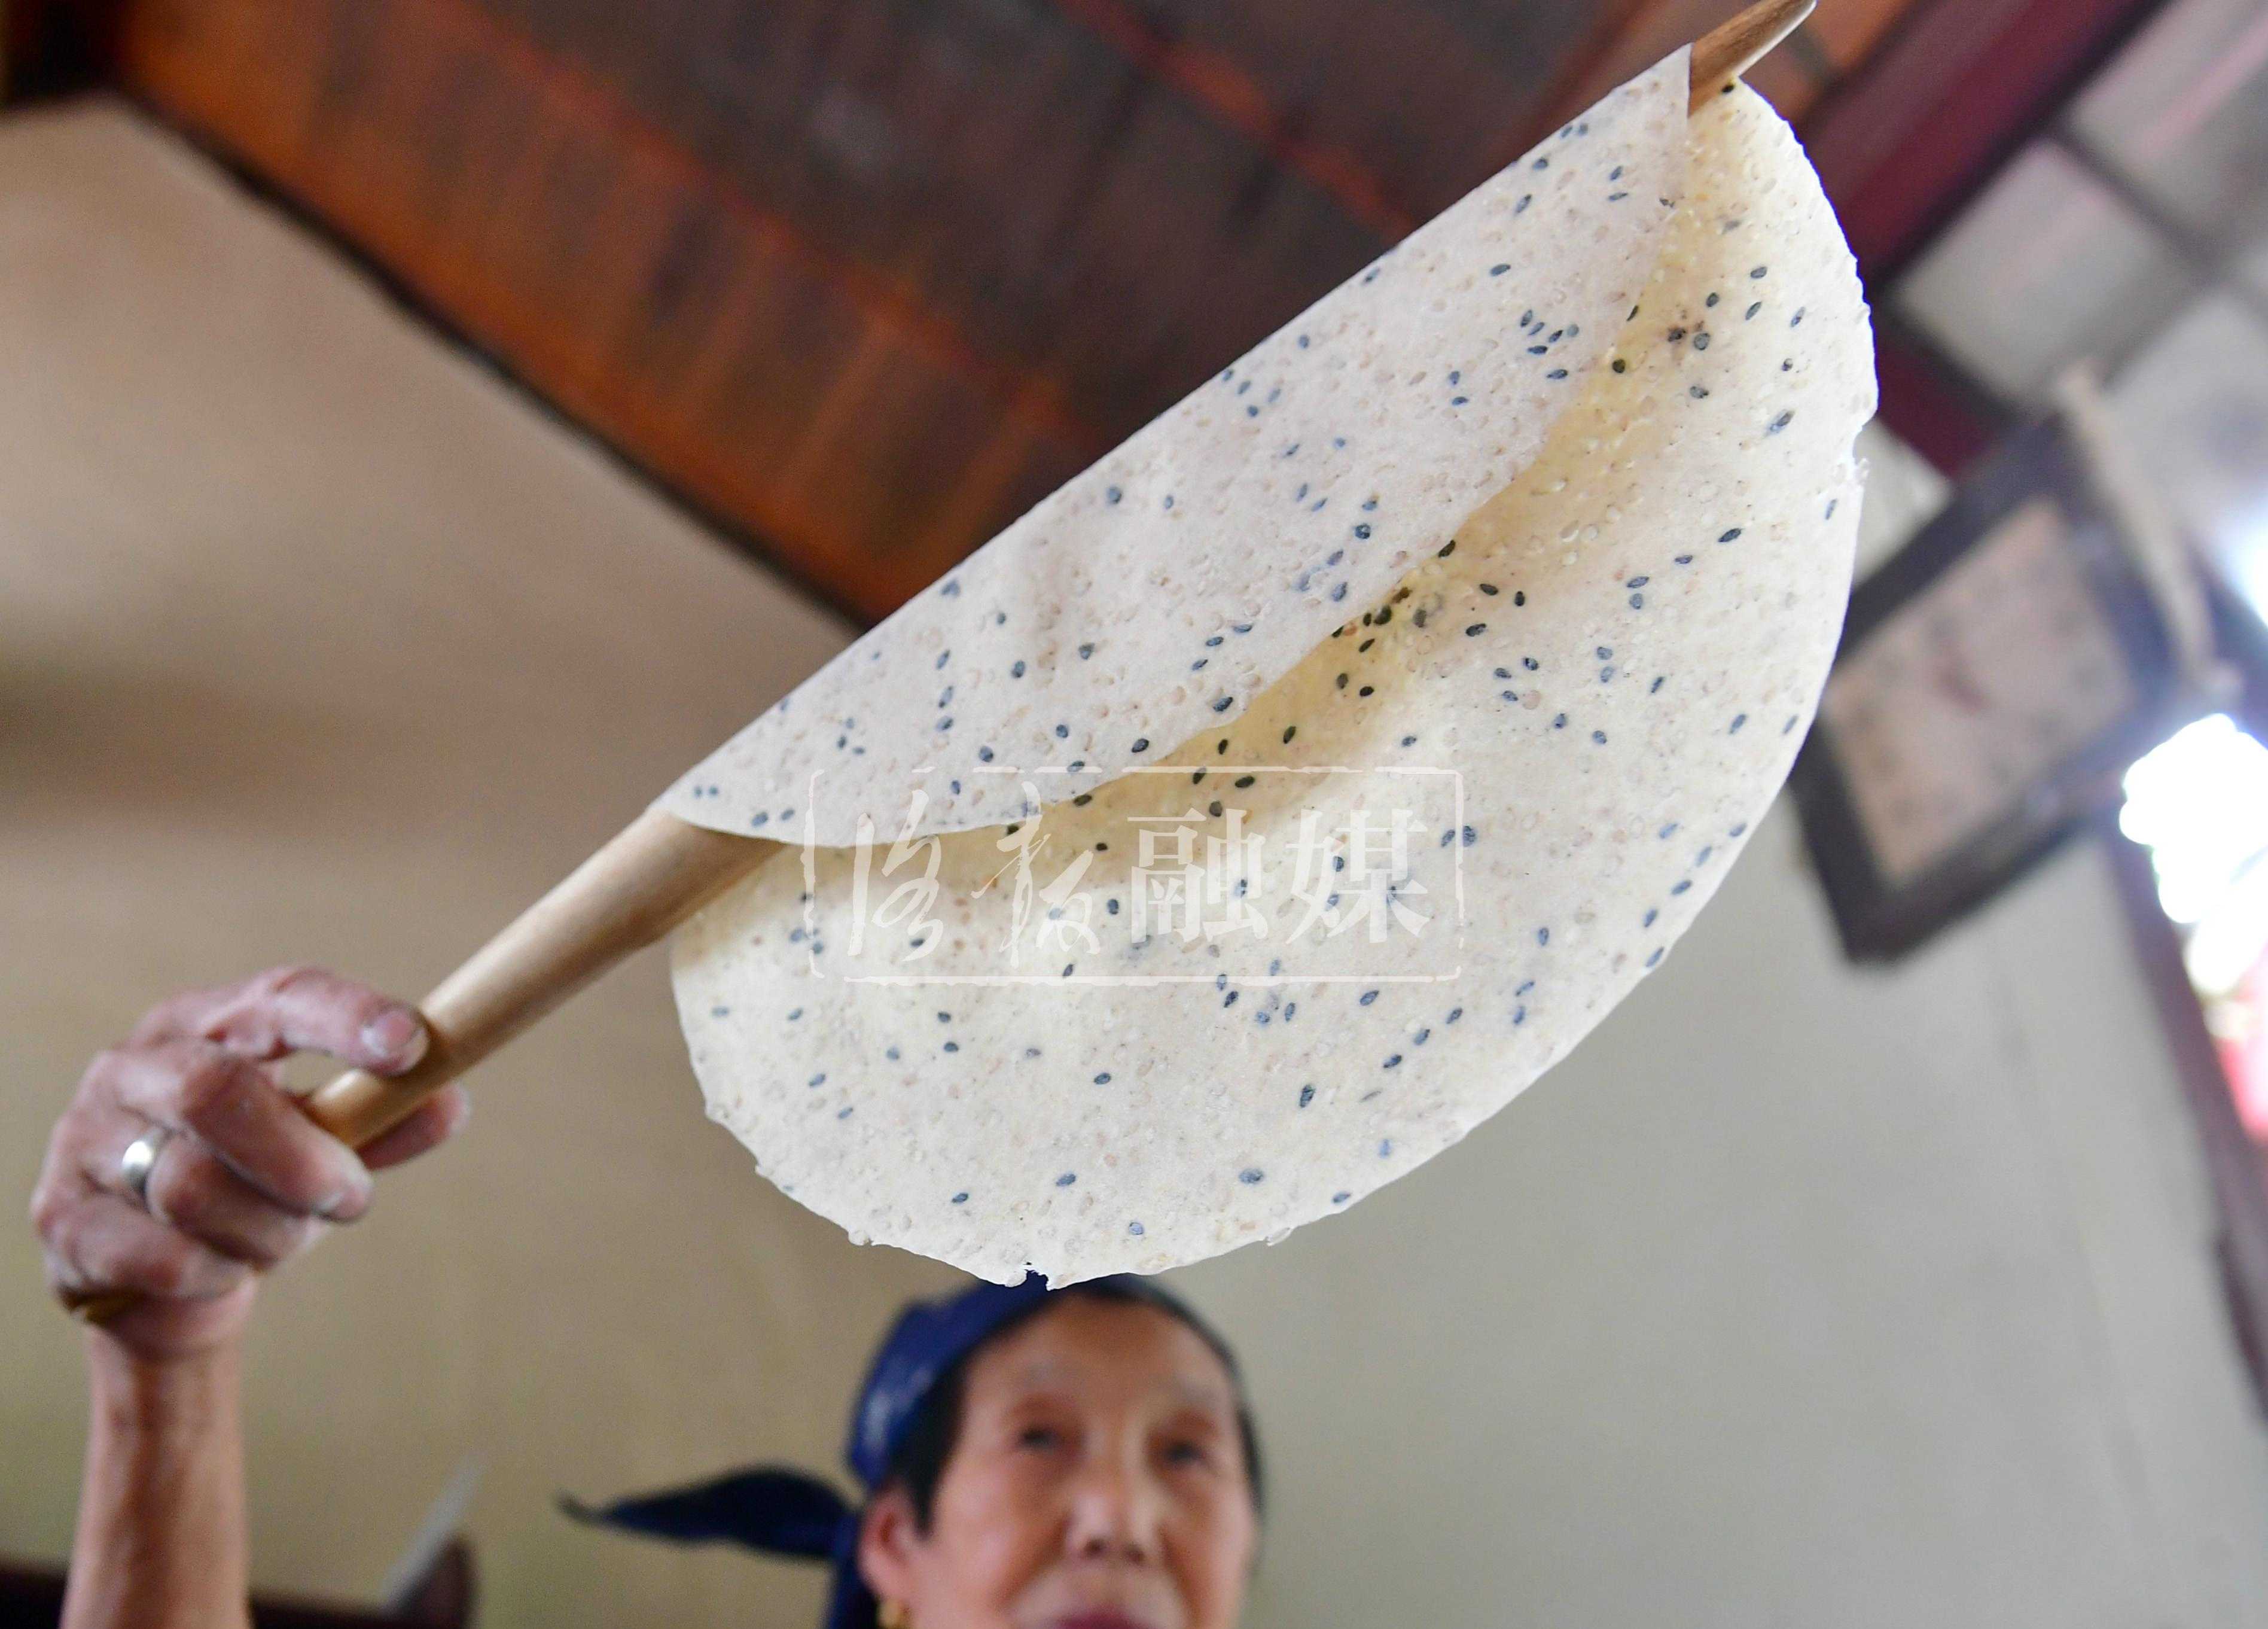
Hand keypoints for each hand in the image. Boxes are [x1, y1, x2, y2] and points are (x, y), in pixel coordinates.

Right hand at [31, 966, 469, 1360]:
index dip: (345, 1016)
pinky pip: (157, 1254)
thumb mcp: (326, 1144)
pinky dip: (216, 1271)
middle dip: (304, 1159)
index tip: (409, 1045)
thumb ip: (384, 1123)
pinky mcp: (60, 1217)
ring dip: (269, 1228)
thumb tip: (451, 1102)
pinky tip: (226, 1268)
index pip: (278, 998)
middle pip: (216, 1092)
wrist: (163, 1278)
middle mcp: (135, 1066)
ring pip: (188, 1184)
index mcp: (208, 1022)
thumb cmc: (255, 1182)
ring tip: (289, 1238)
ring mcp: (86, 1138)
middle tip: (351, 1197)